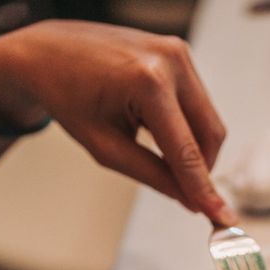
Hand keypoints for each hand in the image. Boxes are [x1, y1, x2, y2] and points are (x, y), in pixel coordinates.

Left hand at [0, 20, 237, 225]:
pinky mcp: (179, 52)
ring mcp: (178, 51)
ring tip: (151, 145)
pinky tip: (156, 127)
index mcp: (147, 82)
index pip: (186, 150)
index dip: (203, 188)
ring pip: (207, 119)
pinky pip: (197, 103)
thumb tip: (189, 198)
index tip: (222, 217)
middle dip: (200, 167)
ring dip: (192, 145)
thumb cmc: (66, 96)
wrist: (47, 52)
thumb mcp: (104, 147)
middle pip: (210, 134)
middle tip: (184, 192)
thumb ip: (152, 174)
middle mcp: (171, 60)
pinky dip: (186, 125)